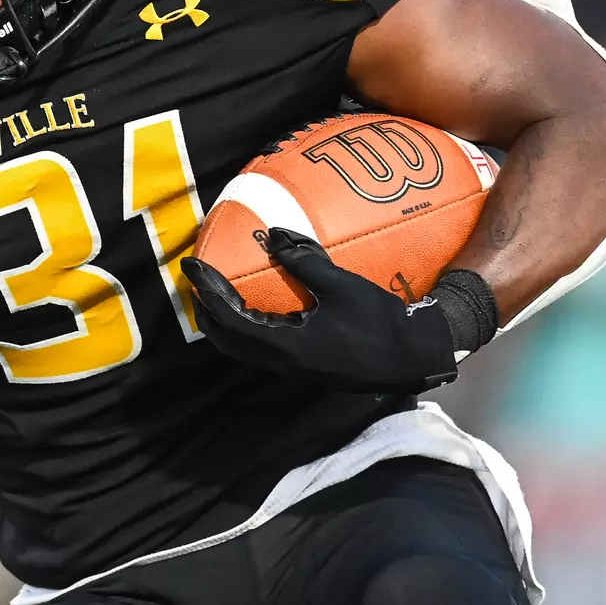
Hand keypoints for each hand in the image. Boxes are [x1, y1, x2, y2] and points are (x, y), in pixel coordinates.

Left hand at [181, 227, 457, 393]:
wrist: (415, 359)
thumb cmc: (380, 322)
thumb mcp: (341, 285)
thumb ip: (303, 259)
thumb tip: (271, 234)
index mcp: (285, 345)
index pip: (229, 318)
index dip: (207, 290)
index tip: (191, 265)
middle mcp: (281, 363)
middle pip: (226, 340)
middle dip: (205, 309)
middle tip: (198, 278)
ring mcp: (292, 370)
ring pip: (240, 348)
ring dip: (222, 321)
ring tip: (216, 292)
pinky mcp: (303, 368)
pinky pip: (259, 349)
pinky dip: (243, 328)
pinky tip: (251, 307)